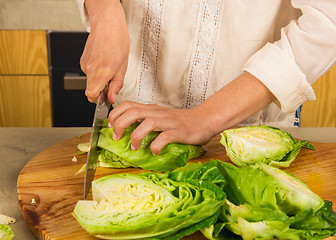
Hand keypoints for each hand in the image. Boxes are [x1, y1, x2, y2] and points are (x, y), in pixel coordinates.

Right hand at [80, 0, 128, 102]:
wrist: (108, 23)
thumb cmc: (117, 40)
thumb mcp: (123, 66)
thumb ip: (117, 85)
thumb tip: (112, 98)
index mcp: (103, 71)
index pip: (91, 94)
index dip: (97, 100)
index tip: (104, 99)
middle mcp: (91, 68)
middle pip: (90, 90)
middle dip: (100, 92)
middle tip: (111, 85)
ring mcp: (85, 64)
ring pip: (90, 82)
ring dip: (98, 81)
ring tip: (109, 68)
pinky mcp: (82, 61)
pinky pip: (88, 73)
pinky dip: (95, 72)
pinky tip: (103, 63)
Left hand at [108, 72, 274, 154]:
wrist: (204, 119)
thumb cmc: (181, 121)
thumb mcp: (160, 117)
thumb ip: (146, 121)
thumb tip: (127, 132)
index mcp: (152, 109)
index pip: (128, 105)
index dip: (115, 114)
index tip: (111, 127)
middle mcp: (158, 113)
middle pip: (133, 112)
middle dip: (120, 124)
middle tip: (117, 138)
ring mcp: (168, 122)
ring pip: (147, 123)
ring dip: (136, 136)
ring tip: (135, 147)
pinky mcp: (179, 131)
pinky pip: (164, 137)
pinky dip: (156, 146)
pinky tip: (154, 151)